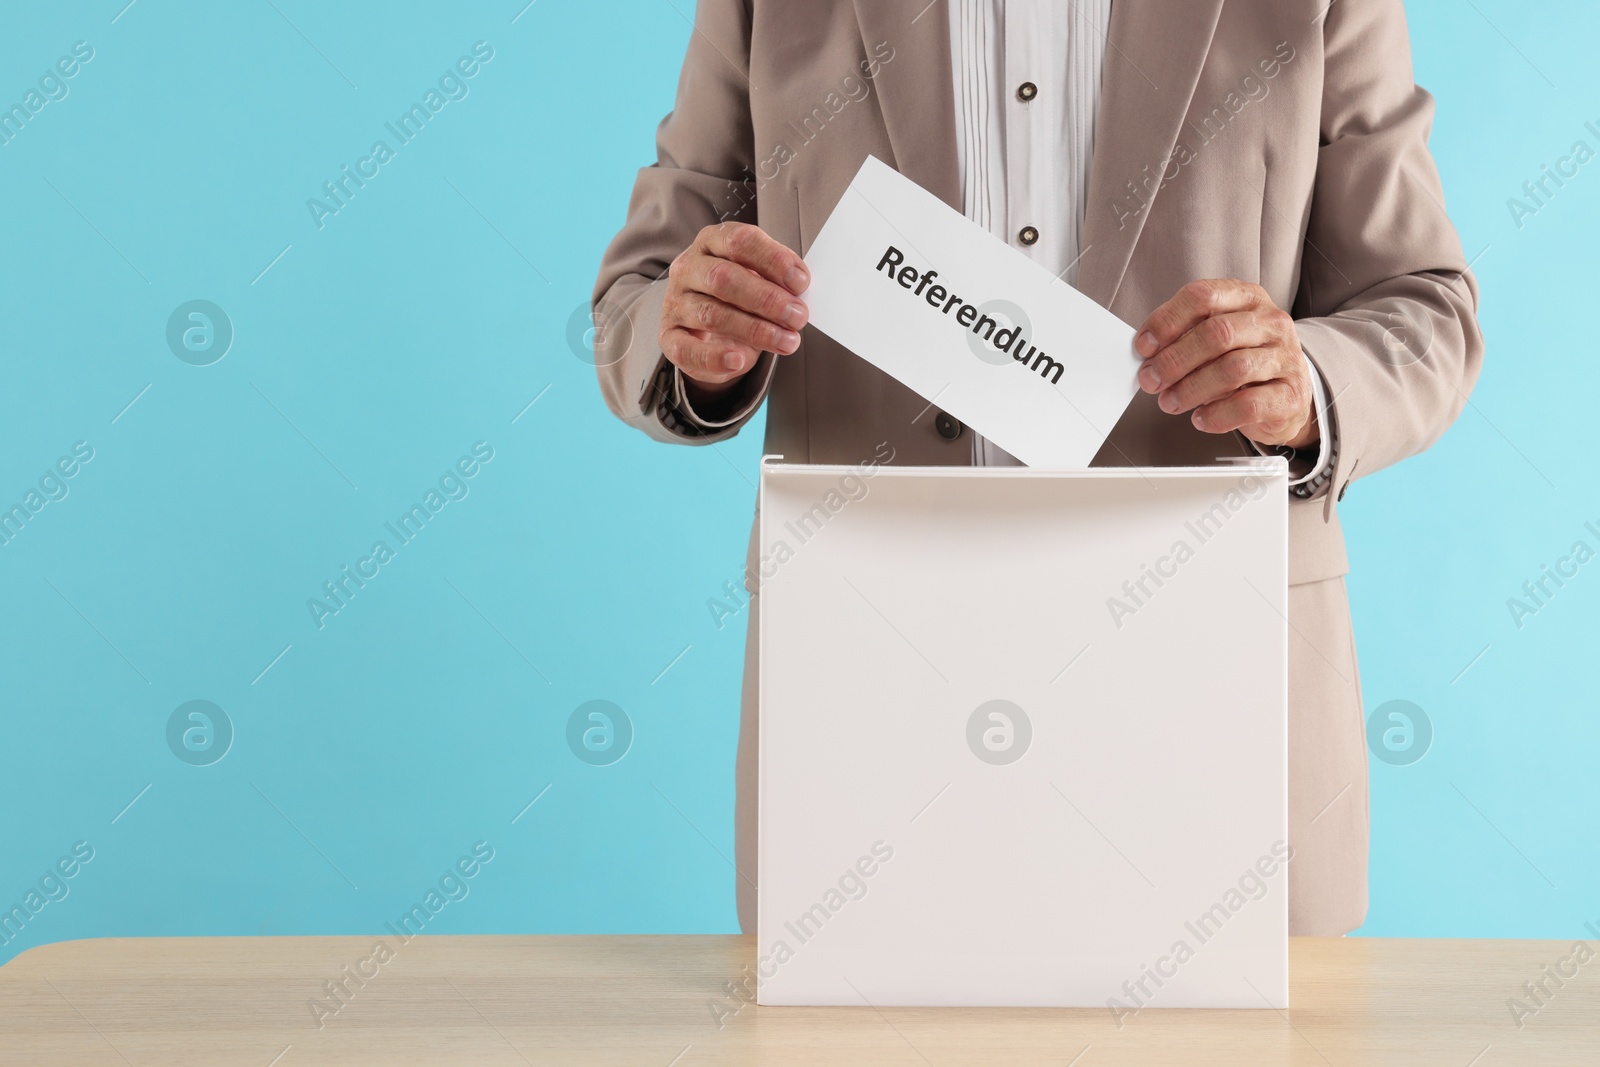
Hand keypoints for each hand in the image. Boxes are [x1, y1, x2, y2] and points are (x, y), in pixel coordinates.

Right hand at [661, 222, 809, 399]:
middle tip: (798, 316)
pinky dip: (714, 357)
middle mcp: (688, 268)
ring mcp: (675, 303)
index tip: (800, 282)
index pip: (739, 241)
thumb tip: (799, 286)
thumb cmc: (738, 297)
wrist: (709, 331)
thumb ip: (776, 278)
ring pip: (712, 314)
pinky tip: (738, 360)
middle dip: (767, 299)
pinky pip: (687, 349)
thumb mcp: (758, 277)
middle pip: (724, 278)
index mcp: (711, 242)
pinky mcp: (670, 337)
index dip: (772, 260)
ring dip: (755, 330)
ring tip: (787, 341)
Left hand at [1134, 279, 1316, 448]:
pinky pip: (1249, 405)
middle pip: (1216, 333)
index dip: (1167, 321)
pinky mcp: (1291, 394)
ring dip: (1191, 389)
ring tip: (1170, 402)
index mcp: (1247, 298)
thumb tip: (1148, 356)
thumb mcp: (1215, 341)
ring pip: (1232, 368)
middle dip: (1174, 360)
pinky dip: (1217, 415)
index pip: (1203, 296)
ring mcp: (1285, 357)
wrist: (1286, 396)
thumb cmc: (1243, 363)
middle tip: (1150, 379)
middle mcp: (1270, 322)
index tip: (1144, 346)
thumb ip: (1185, 339)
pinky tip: (1201, 418)